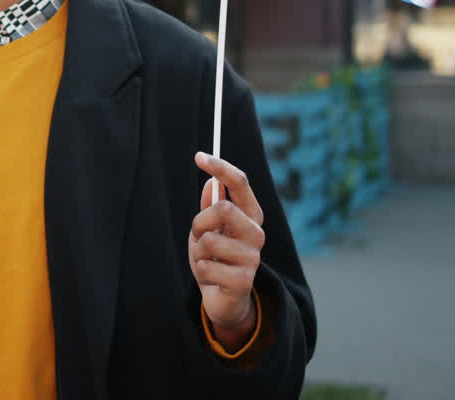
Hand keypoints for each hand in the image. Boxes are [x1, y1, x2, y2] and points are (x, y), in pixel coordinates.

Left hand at [188, 152, 264, 349]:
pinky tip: (212, 277)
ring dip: (198, 251)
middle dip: (200, 222)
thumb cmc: (215, 258)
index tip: (199, 156)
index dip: (221, 167)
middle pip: (223, 209)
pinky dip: (200, 271)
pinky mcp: (244, 281)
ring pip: (209, 241)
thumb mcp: (208, 228)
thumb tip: (211, 181)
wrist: (223, 298)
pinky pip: (206, 266)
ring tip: (208, 260)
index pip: (240, 183)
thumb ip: (211, 206)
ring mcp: (252, 258)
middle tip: (199, 236)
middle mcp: (256, 234)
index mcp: (250, 216)